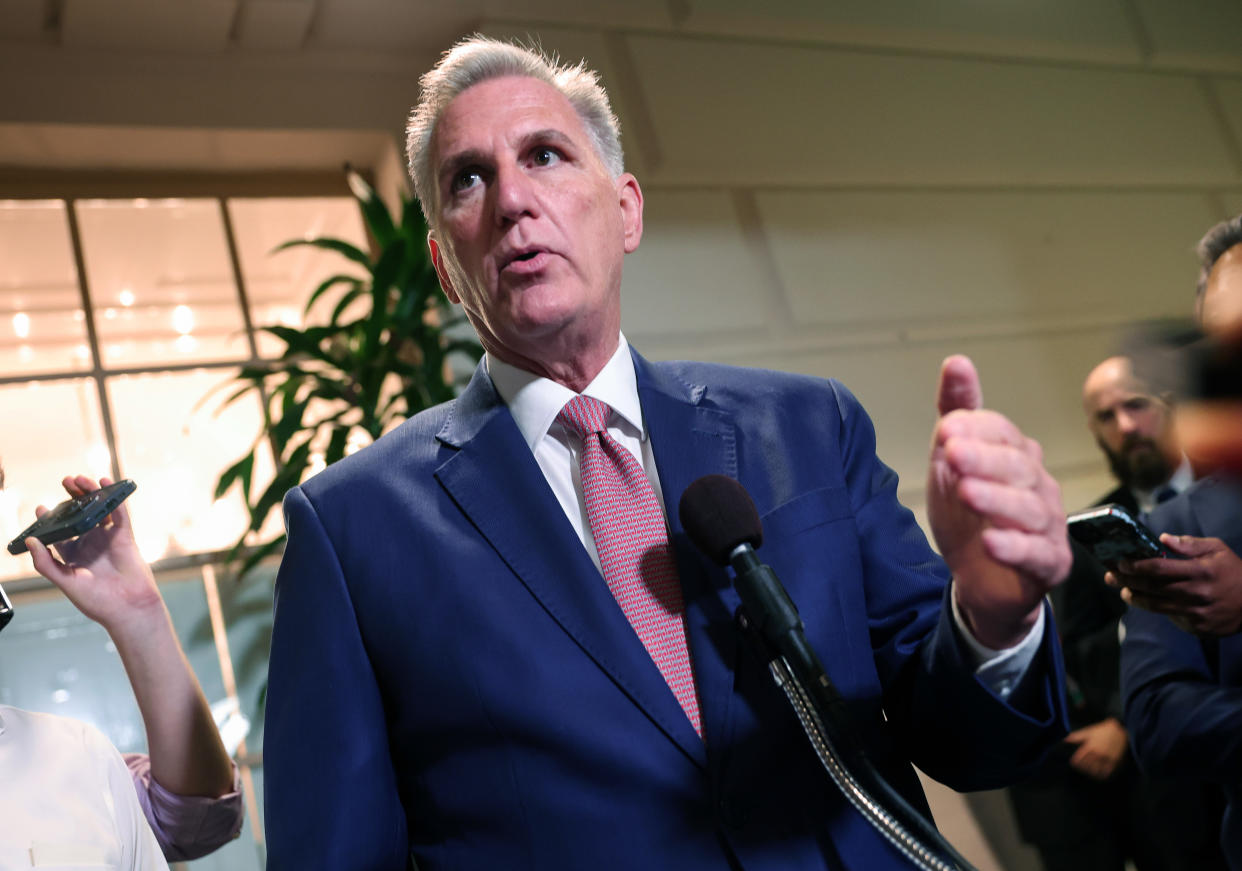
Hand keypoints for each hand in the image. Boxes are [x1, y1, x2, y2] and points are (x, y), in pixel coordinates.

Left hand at [25, 474, 162, 634]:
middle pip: (79, 515)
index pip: (60, 532)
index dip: (51, 518)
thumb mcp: (65, 582)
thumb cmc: (97, 601)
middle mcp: (90, 544)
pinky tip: (105, 482)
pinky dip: (113, 497)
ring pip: (98, 510)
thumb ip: (46, 563)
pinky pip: (119, 513)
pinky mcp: (124, 536)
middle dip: (72, 497)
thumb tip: (31, 541)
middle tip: (65, 482)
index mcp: (73, 556)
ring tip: (80, 479)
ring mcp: (107, 539)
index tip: (42, 507)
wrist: (128, 607)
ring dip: (90, 493)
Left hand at [928, 356, 1070, 648]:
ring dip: (996, 499)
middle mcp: (1038, 486)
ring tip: (966, 493)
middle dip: (984, 459)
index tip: (946, 429)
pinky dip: (1014, 548)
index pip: (1002, 434)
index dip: (976, 430)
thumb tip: (957, 362)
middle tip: (951, 453)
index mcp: (1015, 456)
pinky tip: (991, 543)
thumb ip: (958, 413)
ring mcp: (1048, 525)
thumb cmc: (969, 513)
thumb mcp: (952, 461)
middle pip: (1017, 467)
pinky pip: (1037, 554)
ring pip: (1028, 509)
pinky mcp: (1049, 564)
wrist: (979, 578)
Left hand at [1064, 717, 1128, 780]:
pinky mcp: (1114, 761)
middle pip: (1086, 766)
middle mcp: (1097, 753)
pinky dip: (1102, 775)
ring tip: (1089, 772)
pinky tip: (1099, 775)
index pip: (1078, 759)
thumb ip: (1075, 737)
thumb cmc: (1101, 730)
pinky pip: (1107, 772)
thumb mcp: (1087, 732)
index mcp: (1089, 746)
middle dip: (1082, 768)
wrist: (1119, 729)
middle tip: (1081, 768)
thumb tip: (1064, 740)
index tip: (1074, 764)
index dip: (1075, 763)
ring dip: (1091, 773)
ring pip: (1096, 770)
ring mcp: (1106, 758)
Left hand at [1107, 534, 1241, 635]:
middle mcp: (1196, 593)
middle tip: (1109, 576)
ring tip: (1123, 591)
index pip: (1159, 568)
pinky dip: (1156, 609)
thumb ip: (1189, 544)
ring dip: (1135, 598)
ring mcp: (1196, 613)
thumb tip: (1161, 539)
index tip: (1120, 563)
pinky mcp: (1197, 627)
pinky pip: (1170, 617)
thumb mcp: (1217, 550)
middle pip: (1152, 588)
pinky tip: (1146, 601)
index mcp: (1200, 571)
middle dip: (1126, 581)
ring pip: (1156, 606)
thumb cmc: (1233, 571)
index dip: (1136, 566)